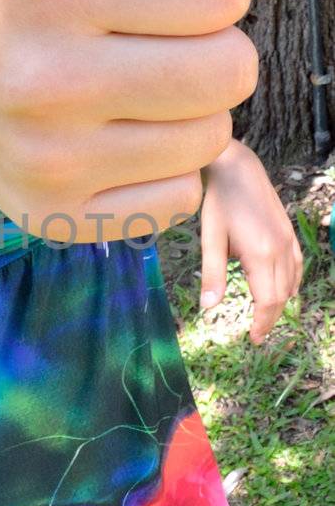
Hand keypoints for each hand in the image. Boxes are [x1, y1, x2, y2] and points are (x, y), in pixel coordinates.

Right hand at [0, 0, 258, 243]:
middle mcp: (45, 79)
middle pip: (233, 68)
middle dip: (207, 47)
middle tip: (149, 37)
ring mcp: (51, 159)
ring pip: (212, 135)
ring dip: (187, 108)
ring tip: (126, 85)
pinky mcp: (59, 216)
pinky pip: (179, 195)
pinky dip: (158, 169)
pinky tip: (106, 137)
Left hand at [199, 139, 303, 343]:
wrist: (236, 167)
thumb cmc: (218, 201)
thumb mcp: (210, 238)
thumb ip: (212, 274)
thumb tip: (208, 307)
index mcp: (260, 253)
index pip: (268, 300)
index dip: (262, 322)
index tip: (254, 339)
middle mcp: (279, 249)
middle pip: (281, 295)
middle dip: (270, 318)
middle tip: (257, 335)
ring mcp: (287, 239)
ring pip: (291, 282)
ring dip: (281, 302)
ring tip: (266, 317)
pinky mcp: (288, 231)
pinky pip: (297, 264)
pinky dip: (293, 282)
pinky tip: (286, 290)